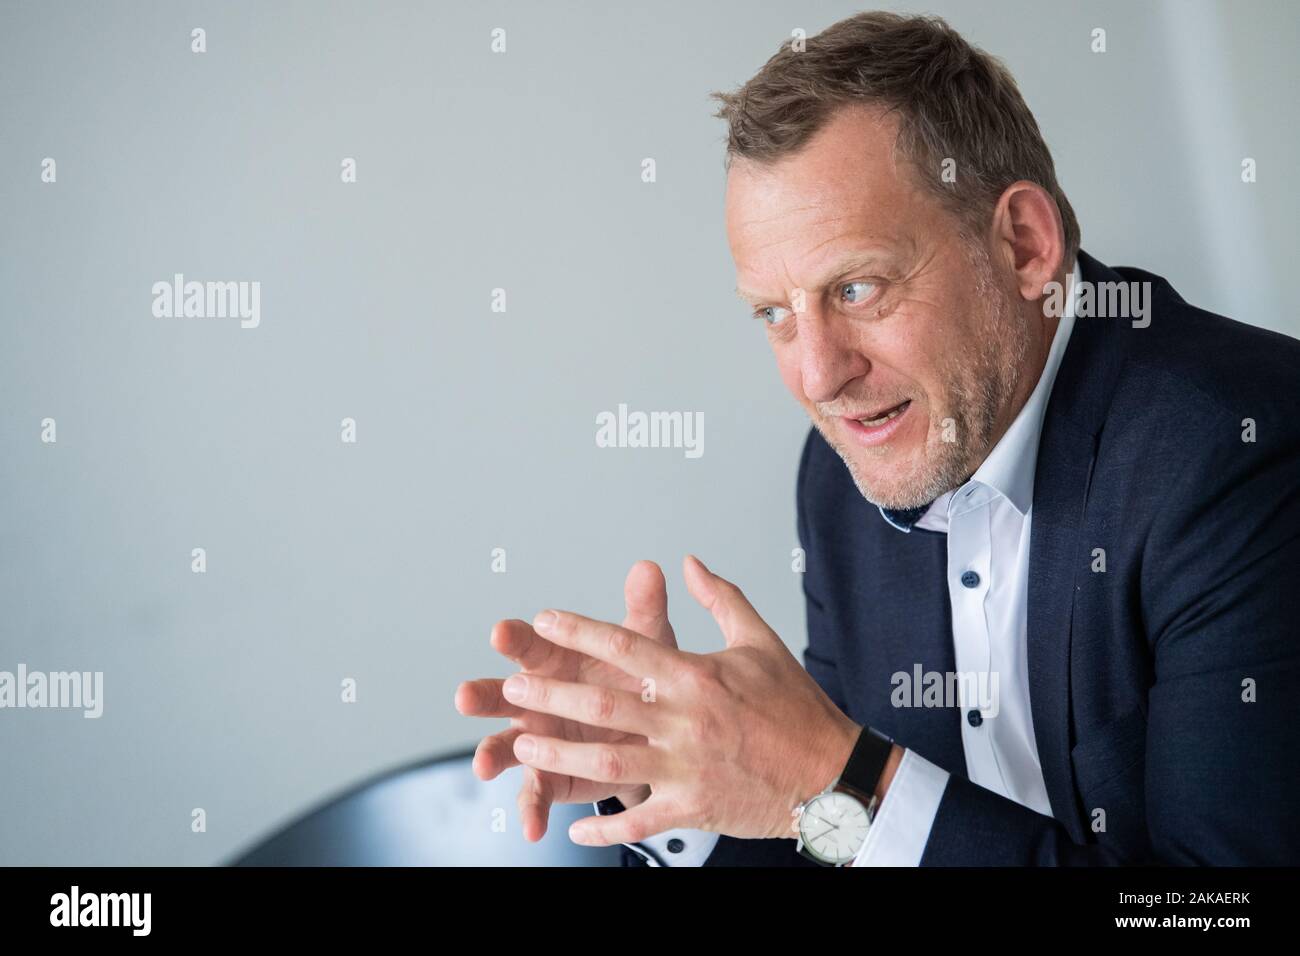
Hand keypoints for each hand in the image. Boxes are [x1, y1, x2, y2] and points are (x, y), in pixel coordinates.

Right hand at [454, 560, 676, 840]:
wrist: (653, 733)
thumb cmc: (635, 679)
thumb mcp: (645, 646)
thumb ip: (643, 609)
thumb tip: (650, 568)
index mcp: (553, 660)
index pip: (527, 644)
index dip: (514, 637)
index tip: (502, 632)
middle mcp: (535, 698)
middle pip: (500, 694)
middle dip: (482, 695)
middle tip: (465, 696)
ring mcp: (537, 739)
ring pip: (504, 745)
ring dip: (491, 753)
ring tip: (483, 763)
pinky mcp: (550, 774)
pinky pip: (536, 793)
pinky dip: (531, 809)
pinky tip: (530, 825)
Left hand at [502, 555, 861, 844]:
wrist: (833, 774)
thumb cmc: (796, 707)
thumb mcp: (760, 642)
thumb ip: (720, 599)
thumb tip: (689, 562)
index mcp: (698, 677)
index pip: (627, 647)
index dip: (580, 632)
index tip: (543, 621)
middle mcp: (687, 722)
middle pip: (606, 708)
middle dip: (552, 698)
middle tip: (511, 689)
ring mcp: (688, 769)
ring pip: (611, 765)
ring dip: (562, 756)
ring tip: (523, 746)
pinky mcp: (694, 808)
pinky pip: (639, 821)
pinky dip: (604, 825)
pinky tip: (573, 824)